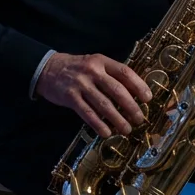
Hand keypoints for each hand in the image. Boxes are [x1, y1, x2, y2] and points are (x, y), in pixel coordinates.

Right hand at [34, 53, 152, 137]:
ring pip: (103, 104)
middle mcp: (92, 71)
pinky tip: (106, 133)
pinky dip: (98, 125)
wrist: (47, 68)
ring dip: (117, 119)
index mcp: (101, 61)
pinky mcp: (70, 97)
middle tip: (140, 118)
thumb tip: (134, 93)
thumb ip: (111, 75)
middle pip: (116, 90)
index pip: (124, 72)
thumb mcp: (94, 64)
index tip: (147, 99)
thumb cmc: (77, 68)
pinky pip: (87, 113)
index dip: (138, 85)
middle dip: (131, 106)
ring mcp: (80, 84)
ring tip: (127, 129)